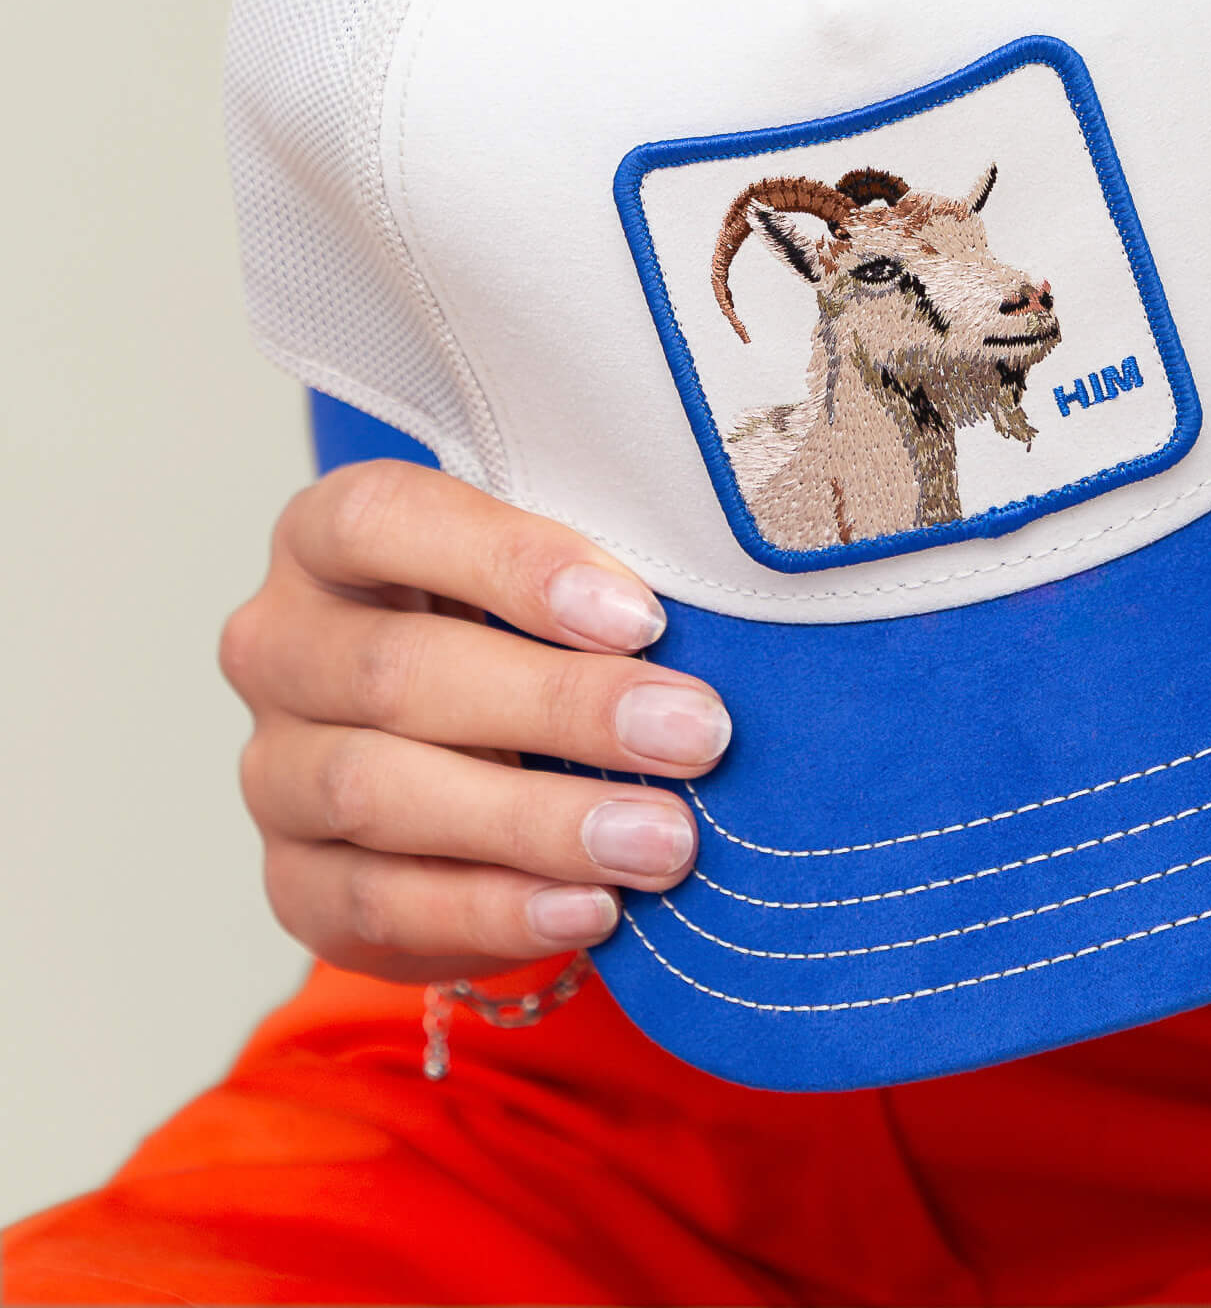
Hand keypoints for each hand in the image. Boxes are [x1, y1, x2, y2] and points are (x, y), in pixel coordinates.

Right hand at [223, 460, 730, 984]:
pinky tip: (592, 908)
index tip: (642, 616)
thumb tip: (717, 620)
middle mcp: (280, 647)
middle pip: (396, 672)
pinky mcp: (298, 882)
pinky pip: (381, 903)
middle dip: (564, 707)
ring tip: (662, 839)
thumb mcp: (549, 580)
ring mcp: (274, 771)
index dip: (512, 561)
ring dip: (538, 822)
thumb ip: (593, 583)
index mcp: (329, 537)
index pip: (385, 521)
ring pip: (379, 793)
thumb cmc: (526, 630)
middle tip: (695, 736)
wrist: (472, 758)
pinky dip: (495, 908)